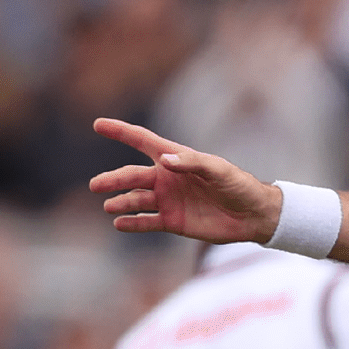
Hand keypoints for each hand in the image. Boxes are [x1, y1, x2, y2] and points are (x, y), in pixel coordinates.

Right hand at [88, 119, 283, 243]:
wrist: (253, 215)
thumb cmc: (238, 185)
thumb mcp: (219, 170)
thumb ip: (192, 163)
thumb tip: (164, 160)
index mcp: (176, 158)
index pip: (143, 141)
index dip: (121, 132)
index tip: (98, 124)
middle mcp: (166, 178)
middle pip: (133, 176)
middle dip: (114, 179)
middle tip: (95, 185)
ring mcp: (168, 200)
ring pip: (136, 200)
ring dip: (121, 203)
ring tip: (109, 207)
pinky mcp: (172, 221)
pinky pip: (147, 222)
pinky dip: (133, 223)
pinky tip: (119, 224)